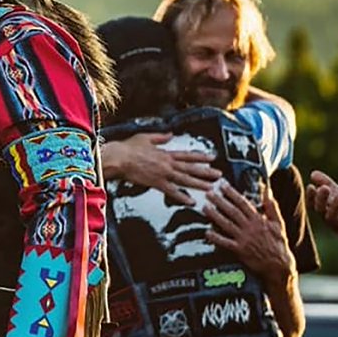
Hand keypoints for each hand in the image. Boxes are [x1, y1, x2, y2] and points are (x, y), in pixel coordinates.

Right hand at [105, 133, 219, 204]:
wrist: (119, 158)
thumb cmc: (128, 148)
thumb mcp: (145, 137)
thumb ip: (160, 137)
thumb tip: (170, 134)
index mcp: (165, 153)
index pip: (187, 155)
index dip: (200, 156)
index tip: (212, 158)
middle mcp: (167, 163)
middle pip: (190, 168)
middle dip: (206, 172)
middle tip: (218, 175)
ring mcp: (163, 174)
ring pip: (185, 180)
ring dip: (199, 184)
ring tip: (211, 188)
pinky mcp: (156, 183)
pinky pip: (172, 191)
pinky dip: (182, 197)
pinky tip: (191, 202)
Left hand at [204, 183, 293, 284]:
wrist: (279, 265)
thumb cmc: (278, 243)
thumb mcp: (278, 223)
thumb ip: (271, 207)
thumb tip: (267, 191)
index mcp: (259, 220)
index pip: (243, 203)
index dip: (232, 193)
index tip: (222, 185)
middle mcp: (250, 228)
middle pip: (232, 211)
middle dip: (220, 201)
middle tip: (208, 193)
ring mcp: (244, 239)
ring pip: (227, 224)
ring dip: (215, 215)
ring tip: (204, 207)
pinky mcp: (240, 250)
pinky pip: (225, 243)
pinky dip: (216, 237)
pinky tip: (207, 232)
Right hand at [309, 171, 337, 253]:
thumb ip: (328, 184)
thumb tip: (313, 173)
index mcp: (327, 210)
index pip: (314, 204)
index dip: (310, 196)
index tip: (311, 186)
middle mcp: (332, 221)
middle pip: (321, 212)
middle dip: (321, 200)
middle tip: (325, 188)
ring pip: (331, 221)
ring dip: (333, 209)